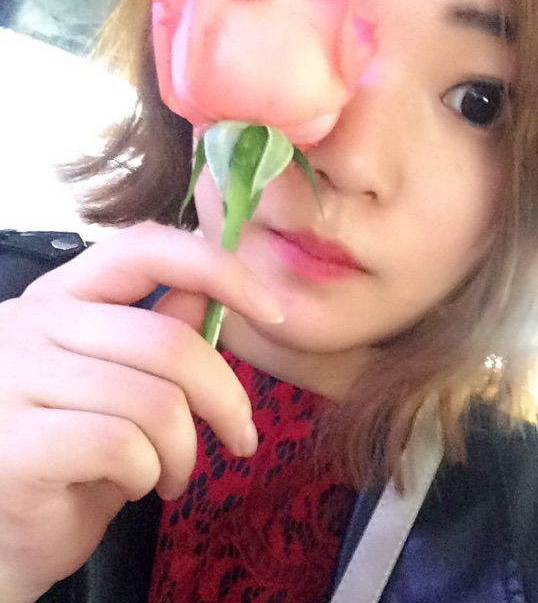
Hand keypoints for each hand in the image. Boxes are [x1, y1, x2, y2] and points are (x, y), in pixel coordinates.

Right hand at [0, 221, 282, 601]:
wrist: (7, 528)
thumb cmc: (78, 449)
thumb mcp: (127, 381)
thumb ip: (164, 330)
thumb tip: (214, 290)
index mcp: (65, 295)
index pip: (147, 248)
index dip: (220, 269)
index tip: (273, 310)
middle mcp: (31, 322)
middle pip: (169, 342)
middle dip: (225, 399)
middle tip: (241, 438)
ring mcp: (13, 378)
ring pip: (156, 402)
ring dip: (186, 450)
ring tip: (177, 473)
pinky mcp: (13, 442)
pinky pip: (123, 446)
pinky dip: (151, 474)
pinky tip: (139, 486)